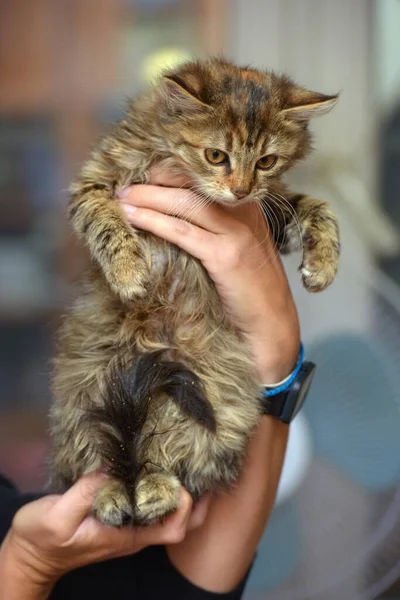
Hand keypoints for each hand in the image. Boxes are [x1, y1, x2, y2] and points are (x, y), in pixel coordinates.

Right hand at [0, 473, 210, 598]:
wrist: (30, 557)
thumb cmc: (41, 540)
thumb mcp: (57, 515)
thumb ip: (87, 492)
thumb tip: (113, 466)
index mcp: (125, 535)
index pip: (171, 527)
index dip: (183, 503)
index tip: (178, 476)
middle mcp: (133, 533)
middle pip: (180, 525)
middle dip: (197, 502)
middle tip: (202, 470)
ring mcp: (127, 528)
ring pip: (168, 516)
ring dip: (183, 494)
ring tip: (188, 464)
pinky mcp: (118, 519)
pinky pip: (151, 508)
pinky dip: (162, 491)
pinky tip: (158, 469)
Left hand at [117, 165, 299, 382]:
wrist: (272, 323)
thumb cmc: (252, 291)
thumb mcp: (238, 249)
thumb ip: (217, 229)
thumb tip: (174, 218)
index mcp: (247, 206)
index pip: (203, 178)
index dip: (170, 173)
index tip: (144, 175)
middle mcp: (244, 212)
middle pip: (192, 185)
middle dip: (154, 181)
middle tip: (124, 185)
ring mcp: (236, 232)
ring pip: (184, 203)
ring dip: (147, 198)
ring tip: (121, 199)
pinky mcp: (225, 256)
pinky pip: (182, 232)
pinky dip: (154, 222)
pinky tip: (134, 219)